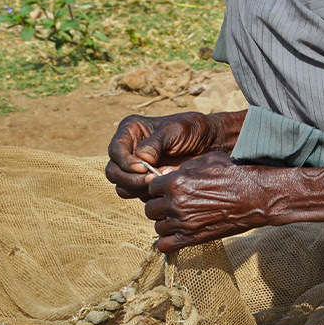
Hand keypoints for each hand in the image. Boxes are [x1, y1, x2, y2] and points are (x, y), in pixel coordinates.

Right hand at [105, 110, 245, 200]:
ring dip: (140, 188)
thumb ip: (157, 143)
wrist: (210, 143)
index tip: (143, 167)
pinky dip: (150, 193)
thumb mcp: (175, 130)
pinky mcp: (145, 182)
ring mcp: (135, 168)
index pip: (115, 150)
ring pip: (123, 187)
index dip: (125, 162)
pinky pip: (138, 194)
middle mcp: (128, 150)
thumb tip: (142, 159)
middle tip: (153, 179)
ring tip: (163, 179)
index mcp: (130, 131)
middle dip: (131, 178)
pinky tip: (168, 183)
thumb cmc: (193, 130)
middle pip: (114, 172)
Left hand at [143, 154, 273, 251]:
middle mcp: (175, 203)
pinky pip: (165, 246)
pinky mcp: (191, 239)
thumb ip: (186, 167)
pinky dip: (168, 242)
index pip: (151, 188)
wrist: (256, 197)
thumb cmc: (236, 174)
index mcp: (176, 182)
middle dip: (159, 206)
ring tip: (179, 219)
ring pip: (157, 227)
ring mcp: (183, 223)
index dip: (160, 188)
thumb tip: (172, 173)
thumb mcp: (209, 159)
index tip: (169, 190)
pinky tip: (178, 235)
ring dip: (165, 223)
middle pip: (150, 209)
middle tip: (173, 205)